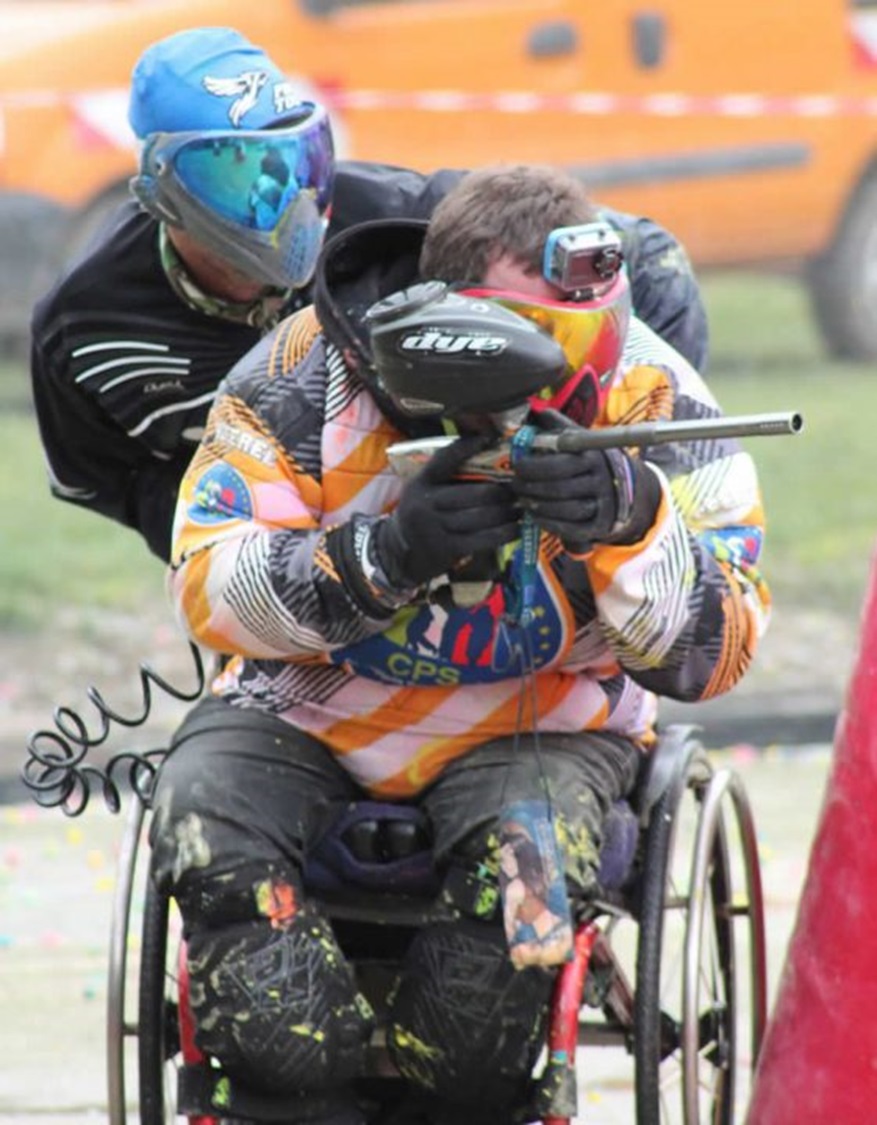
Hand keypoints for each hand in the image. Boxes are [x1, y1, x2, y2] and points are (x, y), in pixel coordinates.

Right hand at [375, 434, 519, 587]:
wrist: (399, 552)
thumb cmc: (422, 514)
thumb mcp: (423, 489)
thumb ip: (446, 475)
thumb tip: (485, 451)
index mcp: (421, 482)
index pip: (444, 459)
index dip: (466, 447)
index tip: (489, 438)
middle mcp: (426, 503)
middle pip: (475, 493)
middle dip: (502, 492)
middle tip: (518, 490)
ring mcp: (436, 527)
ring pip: (482, 517)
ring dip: (507, 513)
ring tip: (521, 509)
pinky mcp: (448, 548)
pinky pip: (483, 539)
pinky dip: (504, 533)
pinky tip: (515, 529)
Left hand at [511, 411, 660, 552]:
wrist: (630, 488)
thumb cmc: (595, 461)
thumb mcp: (583, 440)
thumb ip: (561, 427)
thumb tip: (539, 412)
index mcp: (594, 456)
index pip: (559, 463)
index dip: (533, 467)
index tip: (517, 465)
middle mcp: (601, 480)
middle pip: (559, 488)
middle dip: (531, 488)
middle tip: (515, 485)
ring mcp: (603, 505)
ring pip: (565, 509)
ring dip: (538, 506)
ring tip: (523, 500)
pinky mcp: (600, 525)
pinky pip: (572, 529)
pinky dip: (550, 523)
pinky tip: (536, 515)